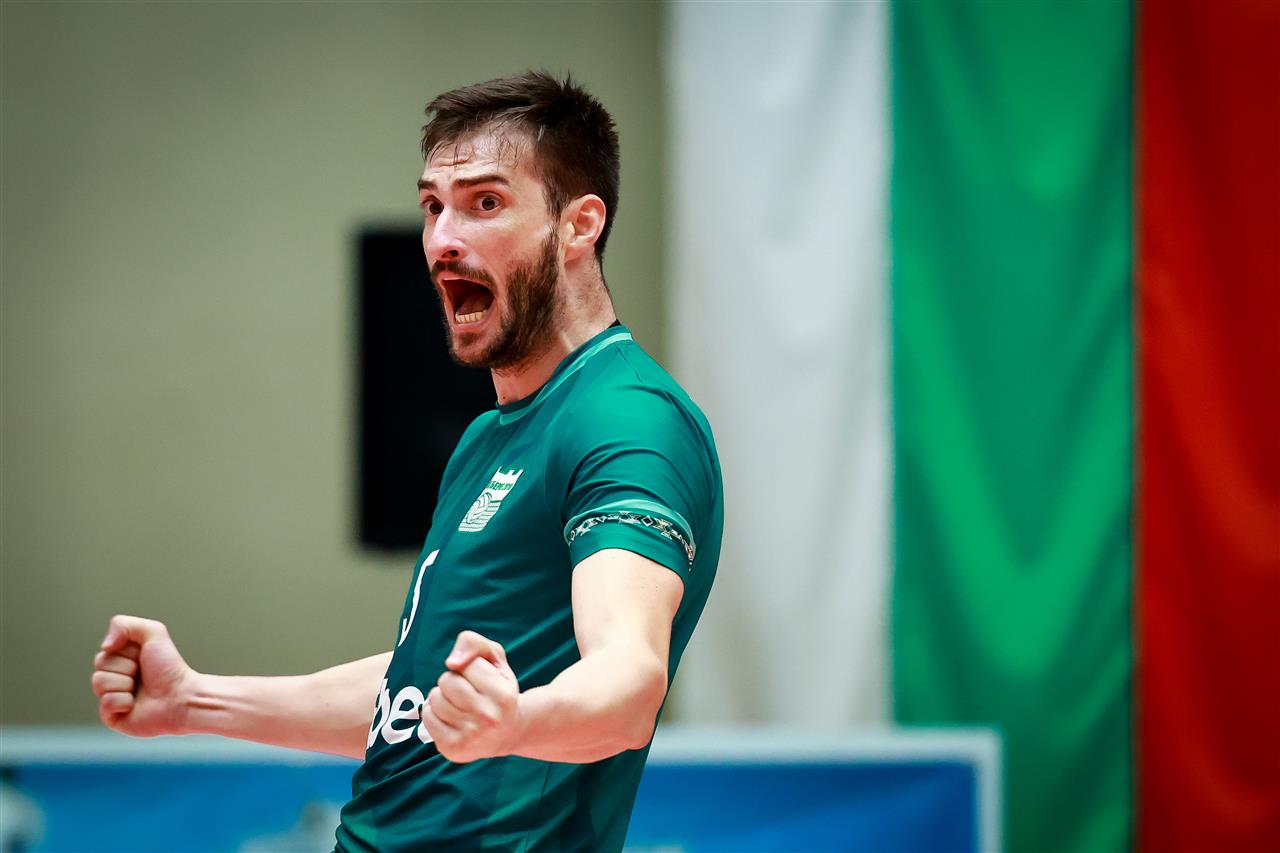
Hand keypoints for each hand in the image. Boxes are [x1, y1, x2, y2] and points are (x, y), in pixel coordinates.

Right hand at [91, 615, 197, 736]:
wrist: (181, 696)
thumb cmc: (169, 667)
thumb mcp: (153, 633)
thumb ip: (124, 625)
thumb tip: (104, 646)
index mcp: (121, 660)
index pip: (105, 651)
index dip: (125, 652)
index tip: (143, 657)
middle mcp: (115, 678)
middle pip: (99, 665)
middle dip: (125, 667)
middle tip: (142, 674)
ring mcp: (112, 697)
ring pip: (99, 683)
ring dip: (124, 684)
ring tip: (140, 690)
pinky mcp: (112, 717)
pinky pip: (105, 703)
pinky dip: (123, 701)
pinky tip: (135, 705)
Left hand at [422, 631, 520, 762]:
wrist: (507, 732)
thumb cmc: (497, 688)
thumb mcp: (495, 659)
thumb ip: (474, 644)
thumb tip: (452, 662)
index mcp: (503, 695)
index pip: (467, 664)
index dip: (469, 667)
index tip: (481, 679)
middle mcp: (489, 718)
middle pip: (447, 681)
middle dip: (452, 681)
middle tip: (467, 692)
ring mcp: (470, 736)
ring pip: (434, 699)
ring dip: (442, 697)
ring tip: (459, 705)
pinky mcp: (452, 748)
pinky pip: (427, 717)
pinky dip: (434, 713)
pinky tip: (451, 718)